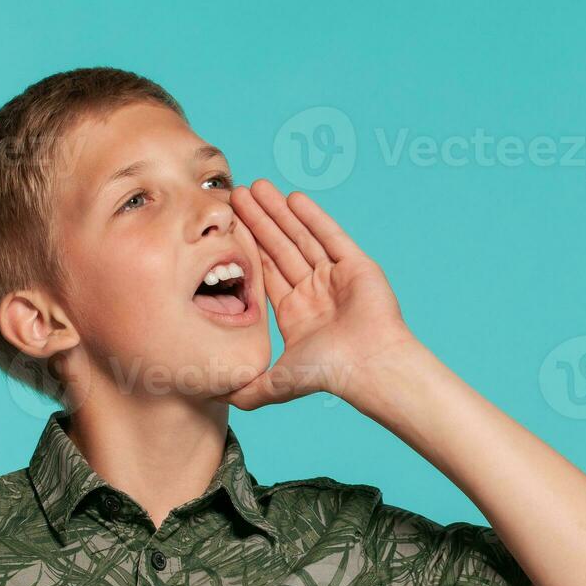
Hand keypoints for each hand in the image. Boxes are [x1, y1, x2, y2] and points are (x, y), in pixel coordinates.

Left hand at [226, 179, 415, 409]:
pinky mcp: (356, 266)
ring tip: (258, 186)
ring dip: (280, 212)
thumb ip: (249, 388)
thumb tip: (216, 398)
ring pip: (302, 237)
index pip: (266, 271)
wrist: (369, 366)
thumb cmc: (328, 373)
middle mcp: (314, 292)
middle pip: (280, 248)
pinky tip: (293, 198)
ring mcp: (335, 277)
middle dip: (259, 221)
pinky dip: (312, 217)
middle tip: (237, 194)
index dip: (247, 247)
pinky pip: (331, 235)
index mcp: (296, 313)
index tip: (228, 225)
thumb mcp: (277, 383)